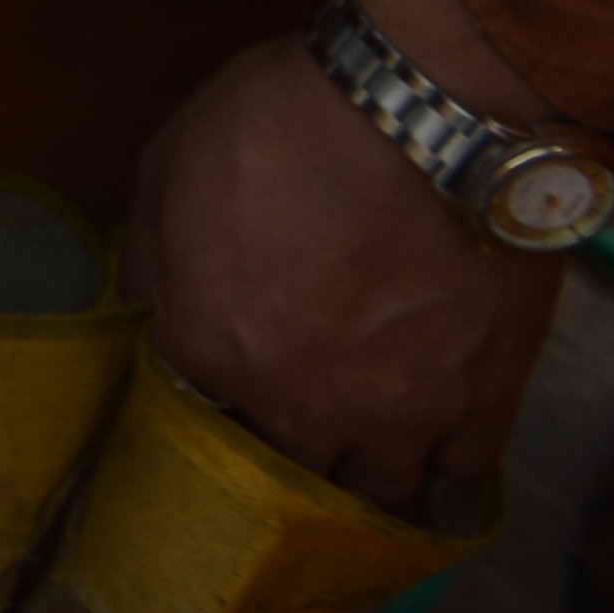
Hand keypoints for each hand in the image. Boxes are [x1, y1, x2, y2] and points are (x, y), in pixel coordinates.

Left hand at [124, 0, 572, 528]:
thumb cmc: (278, 124)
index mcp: (211, 352)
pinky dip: (444, 481)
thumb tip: (132, 297)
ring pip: (374, 494)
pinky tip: (433, 475)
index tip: (211, 391)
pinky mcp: (481, 401)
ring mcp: (397, 414)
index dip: (201, 404)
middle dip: (276, 462)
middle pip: (281, 474)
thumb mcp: (168, 163)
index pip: (189, 416)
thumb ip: (147, 249)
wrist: (421, 117)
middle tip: (284, 441)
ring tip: (355, 474)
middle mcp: (299, 406)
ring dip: (359, 486)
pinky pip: (460, 476)